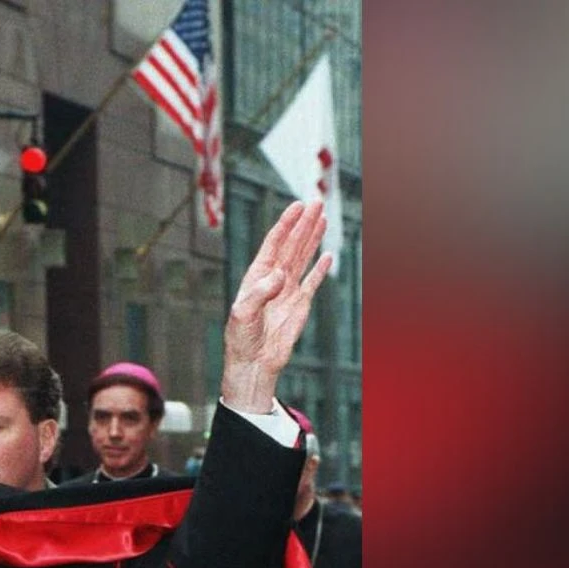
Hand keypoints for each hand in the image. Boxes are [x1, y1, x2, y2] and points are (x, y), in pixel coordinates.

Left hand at [220, 201, 332, 413]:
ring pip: (303, 258)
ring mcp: (287, 291)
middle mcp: (272, 279)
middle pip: (291, 245)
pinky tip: (327, 254)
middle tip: (317, 203)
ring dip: (312, 238)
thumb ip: (261, 291)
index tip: (298, 206)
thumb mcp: (243, 312)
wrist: (253, 363)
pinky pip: (312, 282)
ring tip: (322, 218)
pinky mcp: (299, 305)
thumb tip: (280, 274)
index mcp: (256, 276)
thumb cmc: (241, 338)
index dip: (286, 224)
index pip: (274, 243)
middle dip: (304, 224)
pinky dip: (320, 269)